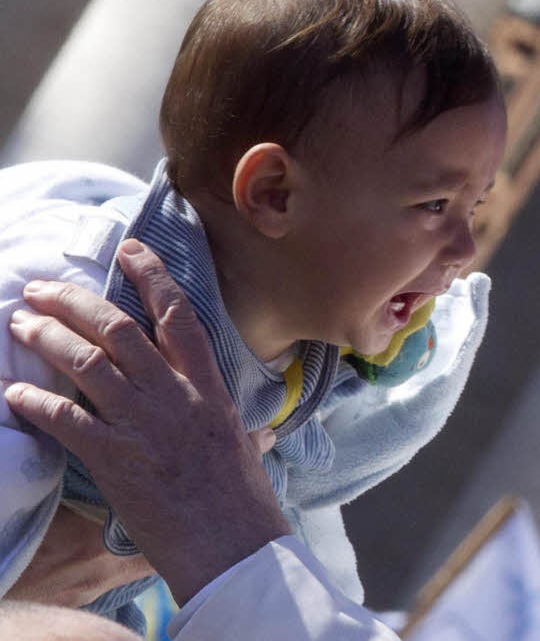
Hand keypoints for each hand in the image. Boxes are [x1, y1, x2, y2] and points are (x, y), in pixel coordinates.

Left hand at [4, 239, 290, 604]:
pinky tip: (15, 392)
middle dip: (74, 301)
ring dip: (48, 336)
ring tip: (20, 323)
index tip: (129, 251)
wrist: (231, 543)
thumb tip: (259, 434)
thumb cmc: (242, 499)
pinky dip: (36, 401)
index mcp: (207, 386)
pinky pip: (64, 418)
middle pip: (118, 328)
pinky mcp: (113, 457)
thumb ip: (244, 430)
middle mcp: (174, 394)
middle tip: (41, 289)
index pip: (177, 315)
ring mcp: (142, 422)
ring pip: (88, 361)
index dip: (152, 276)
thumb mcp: (245, 448)